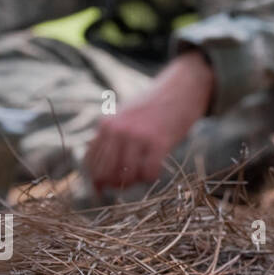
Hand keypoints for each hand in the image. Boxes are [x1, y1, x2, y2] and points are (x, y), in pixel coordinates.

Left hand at [84, 50, 213, 191]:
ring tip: (143, 176)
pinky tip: (156, 171)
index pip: (90, 162)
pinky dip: (151, 177)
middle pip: (105, 172)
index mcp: (106, 124)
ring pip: (126, 175)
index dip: (96, 180)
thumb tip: (100, 171)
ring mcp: (137, 135)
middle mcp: (117, 130)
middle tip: (127, 184)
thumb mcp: (125, 116)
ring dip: (134, 182)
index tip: (104, 188)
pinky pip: (149, 171)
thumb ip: (111, 137)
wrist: (182, 87)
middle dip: (115, 184)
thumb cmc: (155, 106)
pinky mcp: (159, 141)